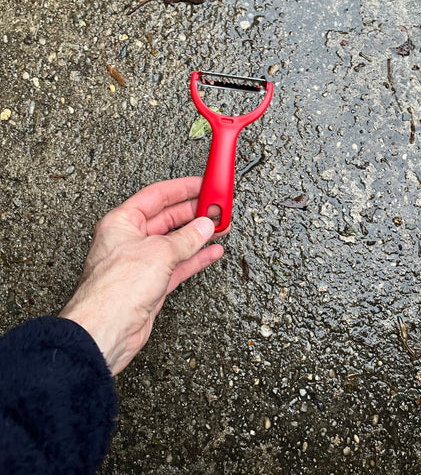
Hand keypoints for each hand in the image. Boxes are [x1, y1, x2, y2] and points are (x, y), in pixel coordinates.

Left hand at [59, 177, 226, 374]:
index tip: (204, 185)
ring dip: (199, 235)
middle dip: (194, 212)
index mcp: (122, 221)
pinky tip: (212, 251)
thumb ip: (186, 238)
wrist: (106, 330)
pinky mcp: (150, 283)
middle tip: (217, 207)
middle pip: (168, 218)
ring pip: (176, 241)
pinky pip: (178, 264)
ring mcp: (141, 262)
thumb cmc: (114, 289)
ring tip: (221, 226)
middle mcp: (130, 239)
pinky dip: (196, 257)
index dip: (183, 188)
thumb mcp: (159, 252)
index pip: (157, 195)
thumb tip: (203, 226)